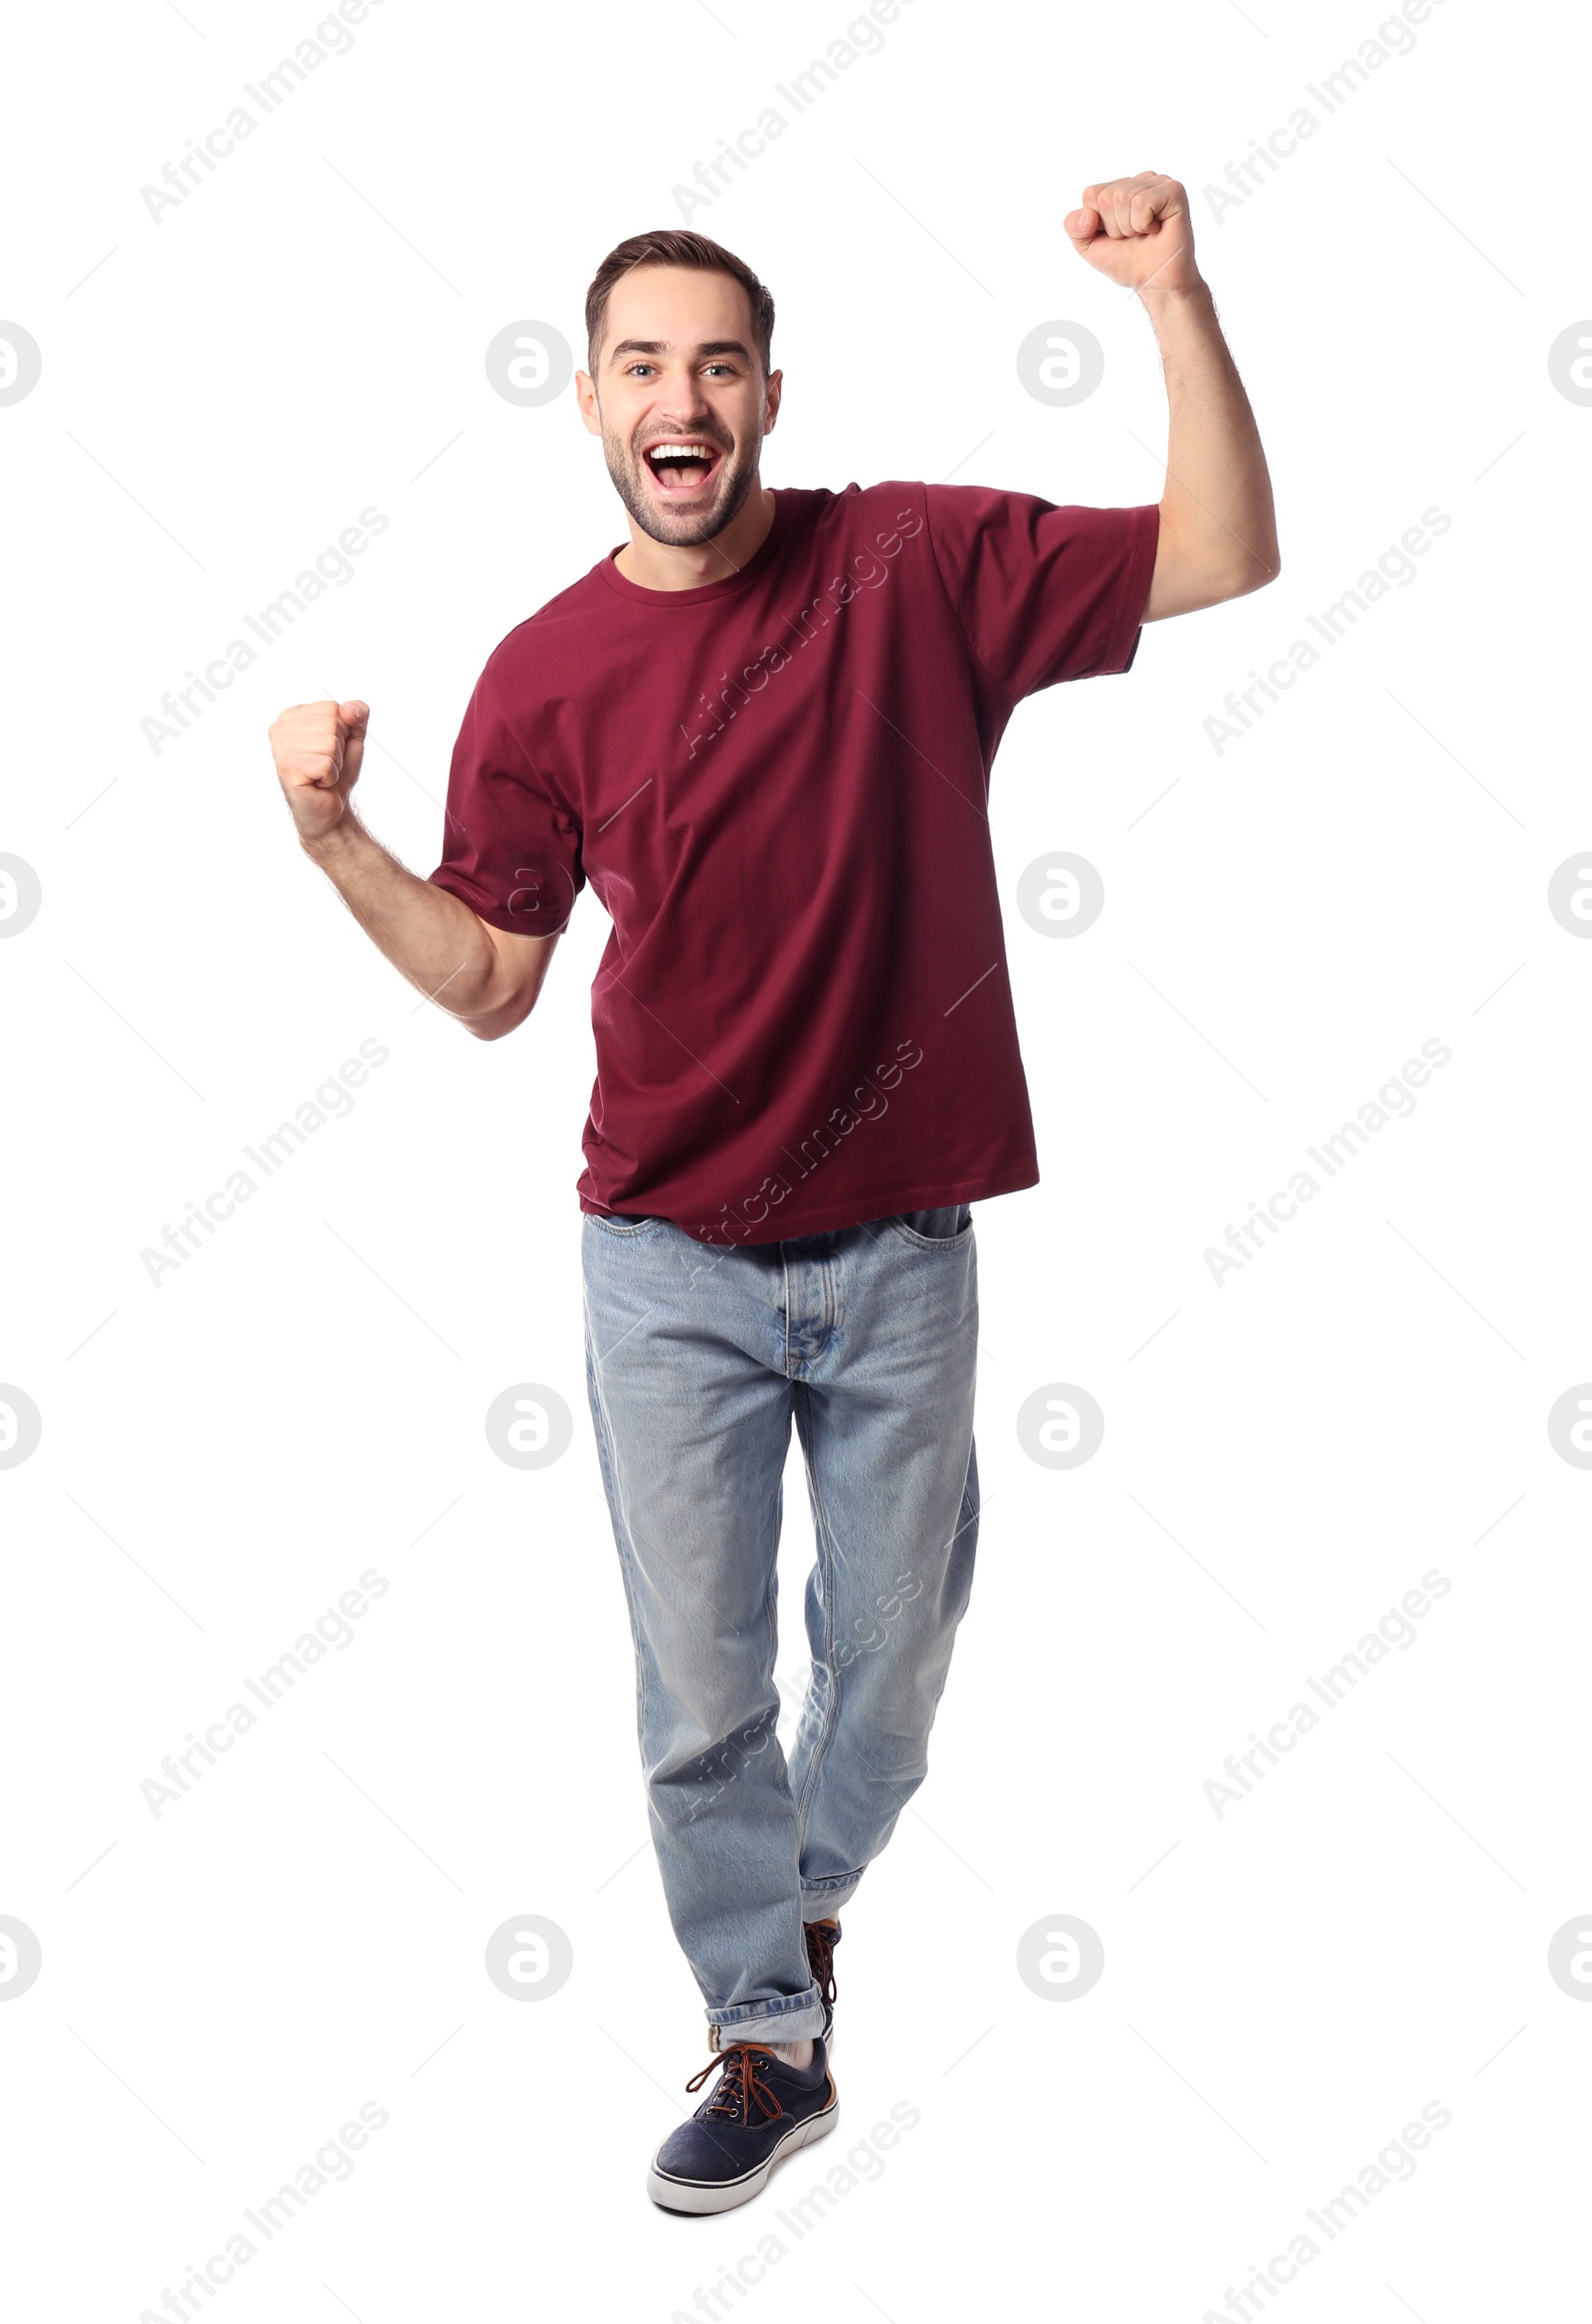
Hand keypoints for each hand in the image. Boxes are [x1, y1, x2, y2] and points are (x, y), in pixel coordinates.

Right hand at [268, 697, 368, 841]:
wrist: (330, 810)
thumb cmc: (337, 774)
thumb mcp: (353, 739)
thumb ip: (357, 715)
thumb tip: (349, 708)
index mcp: (292, 716)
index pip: (333, 708)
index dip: (343, 732)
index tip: (330, 750)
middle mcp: (280, 728)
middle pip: (332, 724)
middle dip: (340, 750)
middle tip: (326, 765)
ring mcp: (280, 747)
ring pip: (330, 743)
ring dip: (335, 764)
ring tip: (321, 774)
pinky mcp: (286, 767)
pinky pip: (326, 763)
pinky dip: (330, 777)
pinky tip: (317, 783)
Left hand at [1065, 173, 1201, 299]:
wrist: (1154, 281)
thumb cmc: (1127, 262)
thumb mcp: (1089, 246)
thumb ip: (1074, 227)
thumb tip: (1088, 214)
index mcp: (1120, 187)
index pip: (1091, 194)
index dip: (1098, 224)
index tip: (1117, 236)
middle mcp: (1140, 180)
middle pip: (1106, 197)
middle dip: (1114, 227)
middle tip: (1133, 237)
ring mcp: (1158, 182)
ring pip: (1122, 198)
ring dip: (1129, 228)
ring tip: (1145, 234)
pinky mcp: (1173, 191)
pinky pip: (1141, 203)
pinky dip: (1143, 224)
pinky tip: (1156, 229)